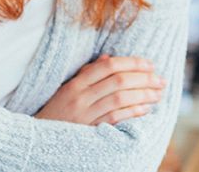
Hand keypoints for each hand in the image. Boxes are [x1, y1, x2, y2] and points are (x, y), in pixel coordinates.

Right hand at [35, 55, 164, 125]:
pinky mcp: (90, 131)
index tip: (150, 64)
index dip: (131, 62)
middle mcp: (80, 96)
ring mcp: (85, 114)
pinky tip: (145, 108)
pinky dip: (132, 111)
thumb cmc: (56, 112)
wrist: (38, 141)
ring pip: (119, 99)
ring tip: (158, 93)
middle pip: (117, 81)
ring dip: (142, 95)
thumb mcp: (68, 89)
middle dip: (143, 78)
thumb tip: (109, 58)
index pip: (108, 66)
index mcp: (76, 83)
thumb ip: (88, 73)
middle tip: (160, 79)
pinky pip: (115, 119)